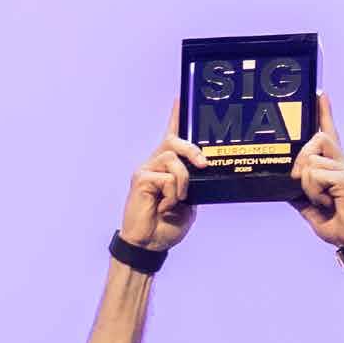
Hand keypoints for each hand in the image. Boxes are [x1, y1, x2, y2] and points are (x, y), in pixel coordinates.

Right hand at [118, 103, 203, 252]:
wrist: (150, 245)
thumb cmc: (167, 226)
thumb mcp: (189, 203)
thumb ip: (194, 183)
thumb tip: (201, 169)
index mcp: (166, 169)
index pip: (171, 137)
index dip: (175, 117)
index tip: (181, 97)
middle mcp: (154, 164)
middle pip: (174, 140)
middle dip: (192, 149)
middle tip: (203, 164)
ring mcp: (146, 170)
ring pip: (173, 159)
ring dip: (183, 181)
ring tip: (177, 200)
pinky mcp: (140, 178)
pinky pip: (166, 177)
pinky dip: (171, 194)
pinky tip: (163, 207)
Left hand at [288, 94, 343, 247]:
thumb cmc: (334, 222)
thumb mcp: (308, 205)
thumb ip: (297, 191)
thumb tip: (282, 182)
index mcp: (335, 164)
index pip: (329, 133)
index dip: (324, 113)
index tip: (320, 93)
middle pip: (316, 139)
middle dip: (300, 160)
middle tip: (300, 182)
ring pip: (311, 160)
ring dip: (307, 185)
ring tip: (322, 200)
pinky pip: (316, 176)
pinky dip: (315, 193)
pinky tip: (328, 203)